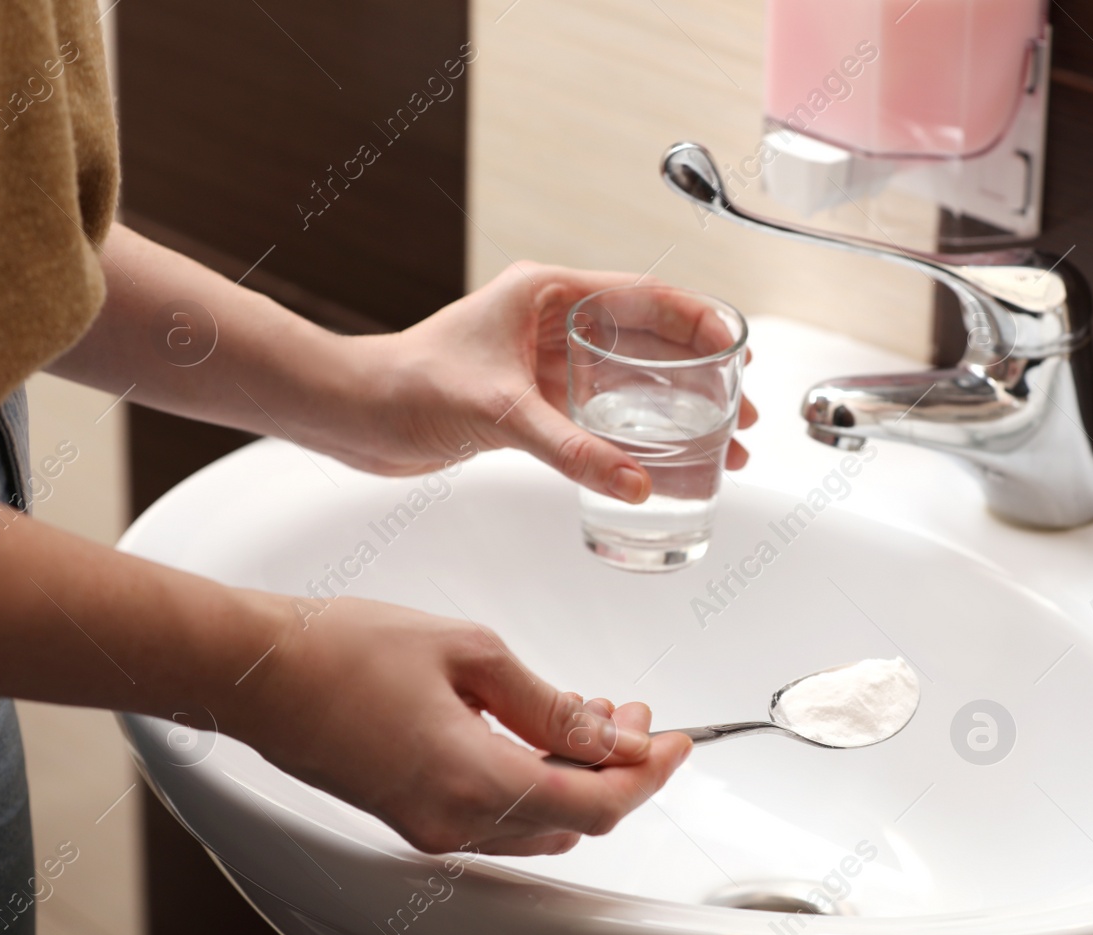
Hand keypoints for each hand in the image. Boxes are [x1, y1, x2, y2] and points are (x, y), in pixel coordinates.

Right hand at [224, 595, 691, 855]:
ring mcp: (429, 827)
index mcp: (474, 782)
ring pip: (538, 821)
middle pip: (573, 819)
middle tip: (635, 716)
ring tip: (593, 716)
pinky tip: (540, 732)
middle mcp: (453, 822)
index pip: (596, 803)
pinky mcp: (411, 817)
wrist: (256, 671)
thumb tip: (610, 733)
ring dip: (578, 776)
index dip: (648, 776)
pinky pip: (498, 815)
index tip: (677, 742)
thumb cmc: (346, 649)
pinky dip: (535, 780)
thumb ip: (550, 703)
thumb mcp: (471, 654)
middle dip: (617, 770)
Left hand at [317, 262, 758, 496]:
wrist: (352, 416)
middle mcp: (550, 323)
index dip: (699, 323)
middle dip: (700, 378)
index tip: (738, 351)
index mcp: (548, 294)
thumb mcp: (500, 413)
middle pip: (647, 343)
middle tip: (740, 413)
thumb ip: (571, 449)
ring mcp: (543, 363)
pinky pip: (600, 417)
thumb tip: (634, 483)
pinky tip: (660, 464)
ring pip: (628, 383)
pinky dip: (634, 439)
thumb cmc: (405, 386)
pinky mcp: (531, 402)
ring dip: (674, 413)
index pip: (644, 297)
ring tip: (719, 447)